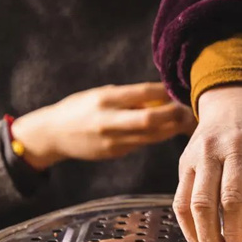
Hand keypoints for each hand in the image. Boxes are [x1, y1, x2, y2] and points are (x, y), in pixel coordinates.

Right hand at [11, 83, 194, 169]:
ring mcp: (113, 140)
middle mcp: (109, 121)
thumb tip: (160, 94)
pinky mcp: (116, 152)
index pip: (143, 93)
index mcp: (105, 100)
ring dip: (172, 128)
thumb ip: (127, 97)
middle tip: (188, 109)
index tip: (177, 88)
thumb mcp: (100, 94)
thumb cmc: (80, 108)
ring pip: (152, 136)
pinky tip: (168, 130)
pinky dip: (158, 136)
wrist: (53, 134)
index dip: (164, 91)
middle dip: (173, 114)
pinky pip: (143, 143)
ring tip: (186, 120)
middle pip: (151, 119)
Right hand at [173, 86, 241, 241]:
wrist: (233, 102)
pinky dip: (188, 224)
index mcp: (239, 150)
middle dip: (212, 238)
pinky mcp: (182, 165)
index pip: (233, 197)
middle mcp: (210, 153)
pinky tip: (201, 238)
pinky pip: (179, 199)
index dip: (234, 229)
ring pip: (185, 204)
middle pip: (203, 203)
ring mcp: (191, 159)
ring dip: (195, 236)